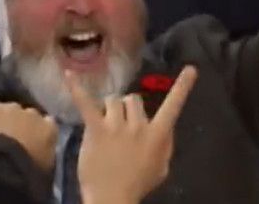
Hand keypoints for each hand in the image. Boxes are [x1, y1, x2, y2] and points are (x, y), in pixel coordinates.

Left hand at [0, 103, 56, 170]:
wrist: (0, 166)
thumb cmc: (27, 172)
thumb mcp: (44, 168)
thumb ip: (45, 153)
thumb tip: (42, 150)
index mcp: (50, 129)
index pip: (49, 125)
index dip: (40, 133)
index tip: (34, 142)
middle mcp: (34, 114)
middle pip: (30, 116)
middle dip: (24, 125)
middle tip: (14, 142)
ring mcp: (14, 109)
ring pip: (11, 112)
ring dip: (7, 121)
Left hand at [68, 66, 196, 203]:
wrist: (112, 199)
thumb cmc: (137, 185)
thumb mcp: (162, 167)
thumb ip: (165, 143)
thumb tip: (163, 127)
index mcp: (158, 135)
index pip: (174, 106)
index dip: (183, 87)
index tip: (191, 69)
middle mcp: (139, 126)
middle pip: (133, 99)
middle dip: (126, 109)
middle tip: (120, 126)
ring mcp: (116, 126)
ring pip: (114, 100)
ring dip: (110, 109)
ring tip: (105, 125)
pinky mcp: (96, 129)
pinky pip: (85, 103)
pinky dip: (76, 88)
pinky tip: (68, 74)